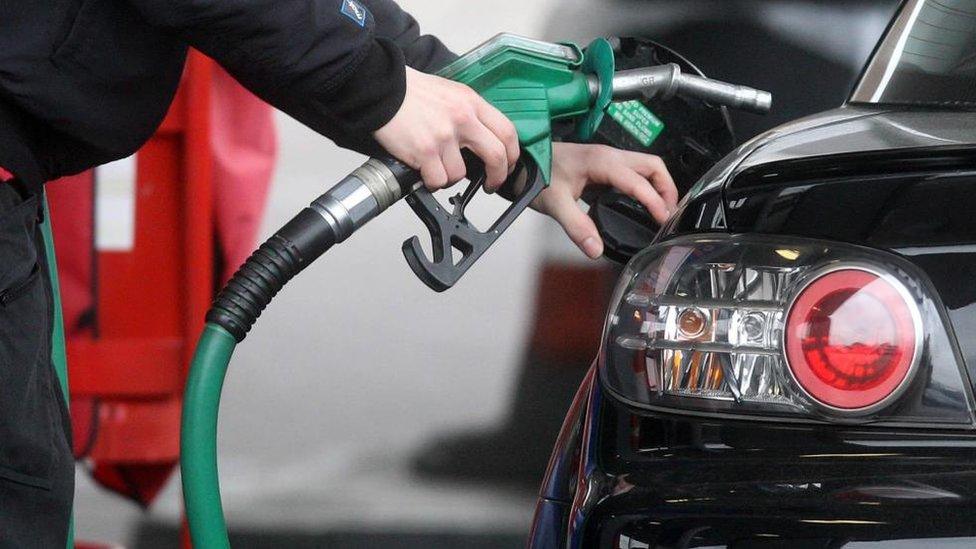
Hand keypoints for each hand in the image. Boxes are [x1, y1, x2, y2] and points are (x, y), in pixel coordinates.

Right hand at [374, 67, 518, 191]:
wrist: (383, 89)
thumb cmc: (413, 92)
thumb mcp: (451, 93)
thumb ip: (470, 114)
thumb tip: (482, 142)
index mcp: (471, 102)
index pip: (507, 132)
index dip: (512, 155)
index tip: (507, 165)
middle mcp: (462, 118)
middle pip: (497, 156)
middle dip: (497, 176)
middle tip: (490, 184)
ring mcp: (444, 135)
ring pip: (460, 174)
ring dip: (449, 177)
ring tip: (437, 167)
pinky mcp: (425, 150)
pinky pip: (438, 180)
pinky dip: (431, 181)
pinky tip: (424, 170)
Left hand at [535, 143, 677, 258]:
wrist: (522, 162)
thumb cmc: (537, 174)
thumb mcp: (555, 204)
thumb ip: (577, 227)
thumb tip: (596, 250)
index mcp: (601, 162)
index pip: (638, 181)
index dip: (654, 201)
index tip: (663, 220)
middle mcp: (609, 156)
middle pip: (652, 166)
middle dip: (666, 189)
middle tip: (669, 214)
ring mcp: (608, 158)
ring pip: (646, 166)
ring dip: (659, 186)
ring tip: (661, 210)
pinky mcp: (604, 165)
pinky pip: (634, 171)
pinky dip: (645, 186)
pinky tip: (641, 204)